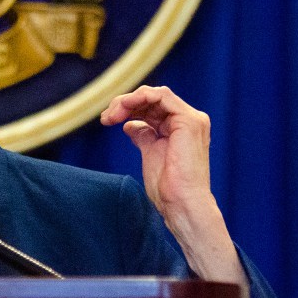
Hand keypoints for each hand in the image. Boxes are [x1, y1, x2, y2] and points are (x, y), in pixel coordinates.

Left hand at [100, 85, 211, 217]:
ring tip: (111, 117)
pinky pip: (161, 96)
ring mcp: (191, 119)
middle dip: (123, 105)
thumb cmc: (167, 186)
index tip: (106, 120)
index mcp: (180, 127)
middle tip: (105, 118)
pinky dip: (139, 98)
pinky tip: (124, 108)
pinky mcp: (189, 121)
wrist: (180, 203)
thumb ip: (144, 136)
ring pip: (153, 94)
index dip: (126, 108)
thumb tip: (130, 125)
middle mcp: (188, 120)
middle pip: (150, 99)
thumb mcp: (150, 153)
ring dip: (127, 101)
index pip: (151, 107)